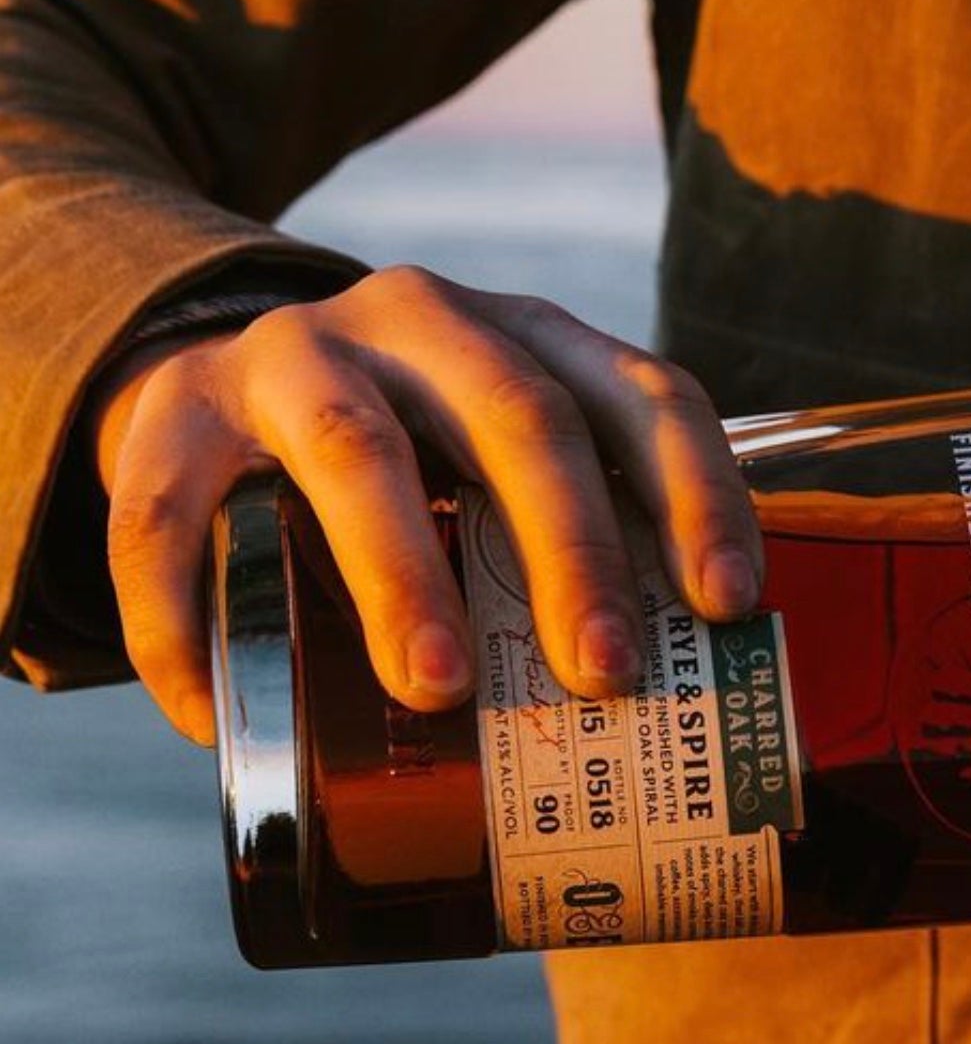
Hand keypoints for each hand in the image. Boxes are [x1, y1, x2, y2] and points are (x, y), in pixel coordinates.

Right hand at [94, 266, 762, 745]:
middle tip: (607, 672)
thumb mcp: (502, 468)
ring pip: (358, 450)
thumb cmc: (416, 462)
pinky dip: (185, 625)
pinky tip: (216, 718)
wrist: (222, 387)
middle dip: (572, 549)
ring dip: (404, 573)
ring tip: (441, 687)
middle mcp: (421, 321)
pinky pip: (169, 517)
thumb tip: (676, 722)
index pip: (645, 395)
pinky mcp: (173, 409)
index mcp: (531, 337)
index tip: (728, 602)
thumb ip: (575, 548)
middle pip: (518, 417)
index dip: (698, 492)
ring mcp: (293, 354)